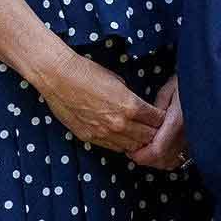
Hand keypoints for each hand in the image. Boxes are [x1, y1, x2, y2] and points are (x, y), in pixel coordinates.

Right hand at [33, 51, 163, 155]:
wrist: (58, 76)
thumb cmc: (88, 72)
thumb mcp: (118, 82)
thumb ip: (131, 99)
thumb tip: (139, 108)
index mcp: (130, 106)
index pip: (158, 121)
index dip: (162, 119)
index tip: (162, 117)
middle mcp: (119, 124)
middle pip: (149, 137)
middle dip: (155, 133)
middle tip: (156, 130)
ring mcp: (104, 133)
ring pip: (132, 146)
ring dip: (139, 142)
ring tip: (141, 137)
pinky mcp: (89, 137)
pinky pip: (113, 148)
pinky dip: (122, 145)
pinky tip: (124, 139)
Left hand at [128, 76, 190, 170]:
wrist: (214, 83)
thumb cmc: (193, 81)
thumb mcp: (170, 88)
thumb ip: (156, 108)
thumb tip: (146, 123)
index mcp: (177, 122)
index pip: (156, 151)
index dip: (141, 156)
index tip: (130, 151)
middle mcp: (187, 135)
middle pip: (163, 160)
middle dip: (146, 159)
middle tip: (134, 150)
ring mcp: (194, 139)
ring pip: (172, 162)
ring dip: (157, 160)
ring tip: (147, 149)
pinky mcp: (199, 140)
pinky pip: (182, 157)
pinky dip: (169, 158)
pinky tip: (163, 151)